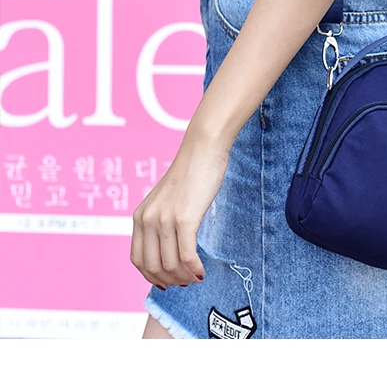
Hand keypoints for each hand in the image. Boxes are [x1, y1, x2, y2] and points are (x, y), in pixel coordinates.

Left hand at [130, 137, 228, 289]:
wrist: (203, 149)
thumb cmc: (190, 173)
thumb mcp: (166, 200)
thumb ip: (161, 221)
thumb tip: (168, 251)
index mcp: (140, 216)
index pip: (137, 260)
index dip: (151, 277)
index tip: (167, 282)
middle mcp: (147, 219)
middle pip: (152, 267)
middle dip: (170, 281)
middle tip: (186, 281)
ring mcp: (165, 220)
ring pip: (170, 265)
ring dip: (184, 278)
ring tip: (196, 277)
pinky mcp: (185, 219)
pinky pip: (187, 256)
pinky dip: (194, 269)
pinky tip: (203, 272)